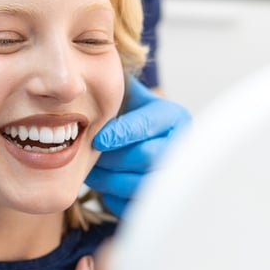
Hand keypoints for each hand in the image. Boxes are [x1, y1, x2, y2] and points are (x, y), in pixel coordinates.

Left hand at [87, 77, 190, 215]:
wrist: (142, 145)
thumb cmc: (128, 117)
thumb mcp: (126, 95)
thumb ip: (113, 83)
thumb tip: (88, 63)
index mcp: (173, 117)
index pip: (147, 125)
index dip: (120, 134)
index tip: (97, 141)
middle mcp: (183, 145)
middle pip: (146, 156)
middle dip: (111, 159)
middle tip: (86, 159)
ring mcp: (178, 175)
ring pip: (141, 184)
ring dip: (109, 181)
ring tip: (89, 173)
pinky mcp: (165, 202)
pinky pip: (137, 206)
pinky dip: (115, 199)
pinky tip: (105, 187)